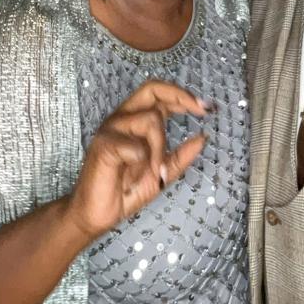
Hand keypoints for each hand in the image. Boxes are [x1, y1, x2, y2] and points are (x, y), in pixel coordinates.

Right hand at [63, 80, 208, 244]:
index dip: (183, 95)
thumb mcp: (162, 174)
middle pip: (151, 89)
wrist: (97, 215)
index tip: (207, 108)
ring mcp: (111, 129)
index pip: (158, 94)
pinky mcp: (104, 145)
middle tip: (200, 111)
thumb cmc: (125, 191)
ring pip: (151, 120)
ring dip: (160, 150)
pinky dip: (143, 164)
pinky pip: (136, 146)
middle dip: (179, 96)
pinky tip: (134, 178)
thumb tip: (203, 137)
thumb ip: (181, 156)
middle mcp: (122, 119)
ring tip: (152, 172)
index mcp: (135, 121)